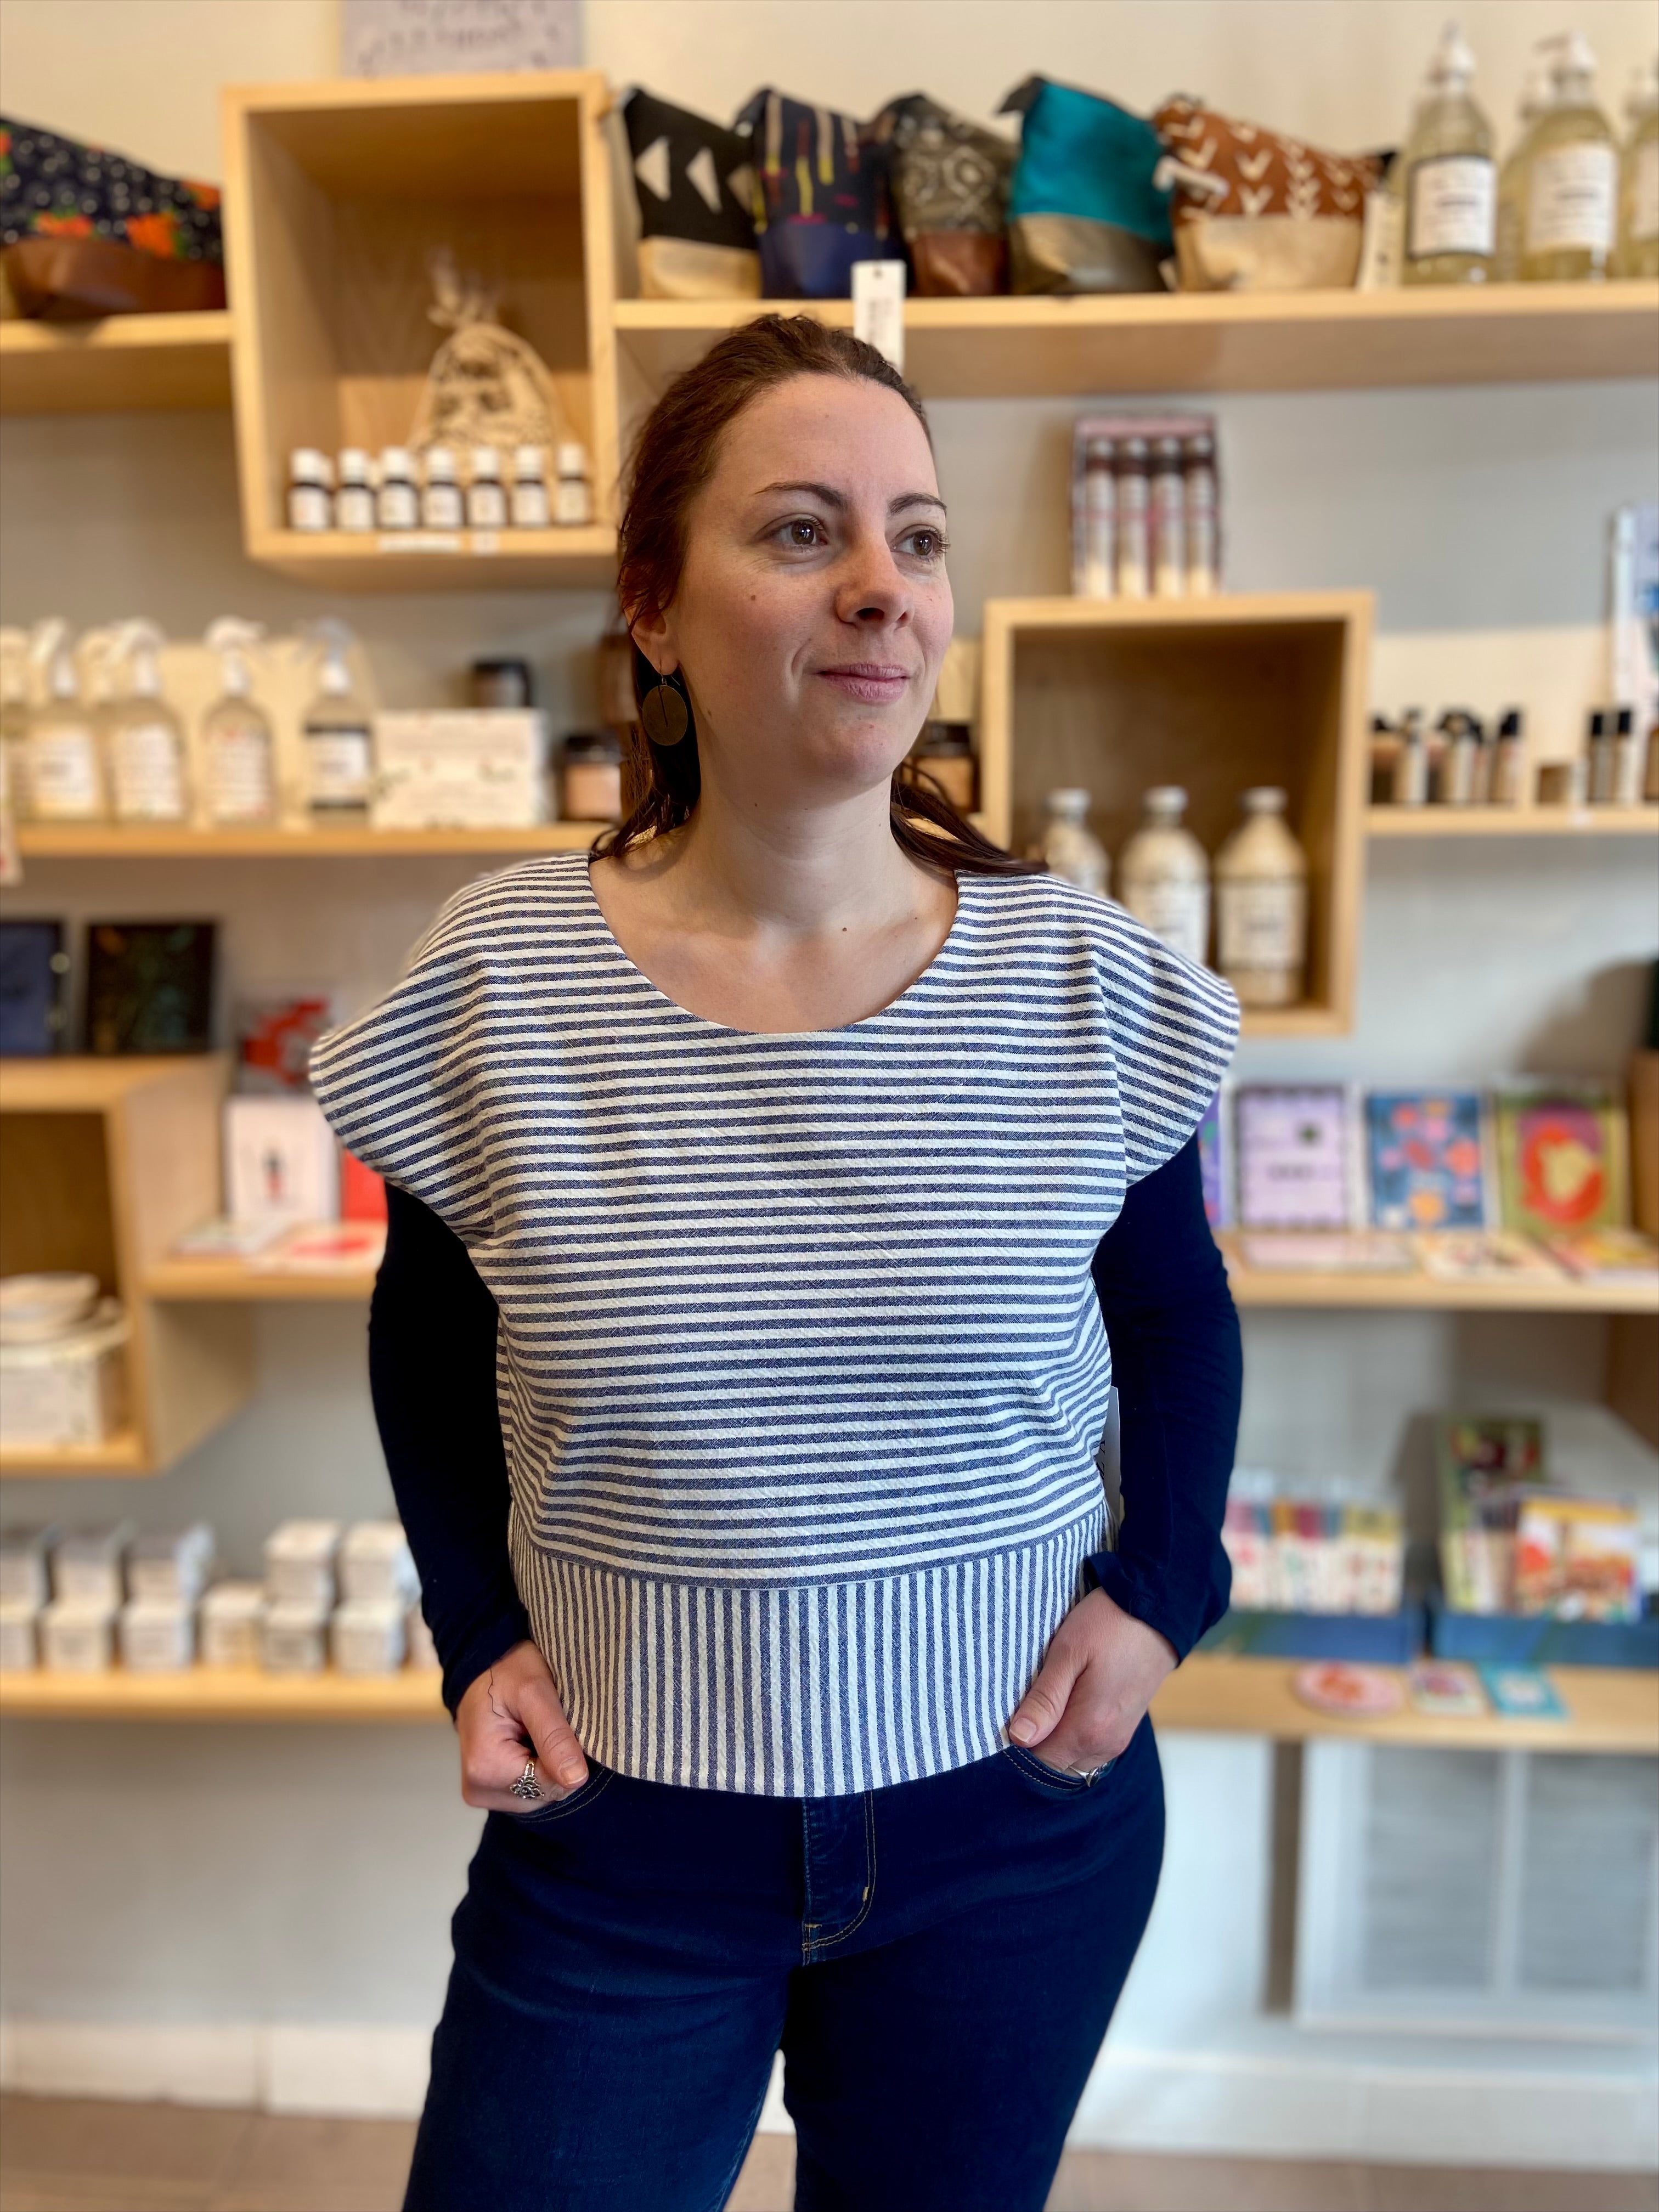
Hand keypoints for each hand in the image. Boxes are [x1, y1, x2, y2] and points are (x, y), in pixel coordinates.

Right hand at [455, 1640, 588, 1812]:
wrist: (483, 1662)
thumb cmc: (508, 1670)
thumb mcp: (535, 1692)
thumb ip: (555, 1737)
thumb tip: (576, 1780)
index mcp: (485, 1768)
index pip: (552, 1785)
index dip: (567, 1756)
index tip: (557, 1723)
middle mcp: (478, 1789)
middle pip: (545, 1793)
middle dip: (557, 1760)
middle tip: (545, 1722)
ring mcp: (481, 1791)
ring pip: (540, 1793)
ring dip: (548, 1763)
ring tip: (536, 1729)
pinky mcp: (488, 1789)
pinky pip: (528, 1790)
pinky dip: (538, 1767)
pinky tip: (529, 1740)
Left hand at [1007, 1589, 1175, 1774]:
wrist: (1157, 1612)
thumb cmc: (1109, 1626)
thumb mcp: (1068, 1652)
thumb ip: (1045, 1699)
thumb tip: (1019, 1737)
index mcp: (1088, 1730)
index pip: (1037, 1760)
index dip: (1017, 1742)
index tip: (1008, 1713)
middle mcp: (1104, 1745)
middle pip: (1054, 1763)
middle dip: (1035, 1741)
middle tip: (1024, 1702)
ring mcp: (1117, 1739)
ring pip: (1071, 1757)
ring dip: (1054, 1737)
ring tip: (1046, 1699)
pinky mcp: (1123, 1729)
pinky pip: (1088, 1747)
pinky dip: (1072, 1734)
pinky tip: (1066, 1702)